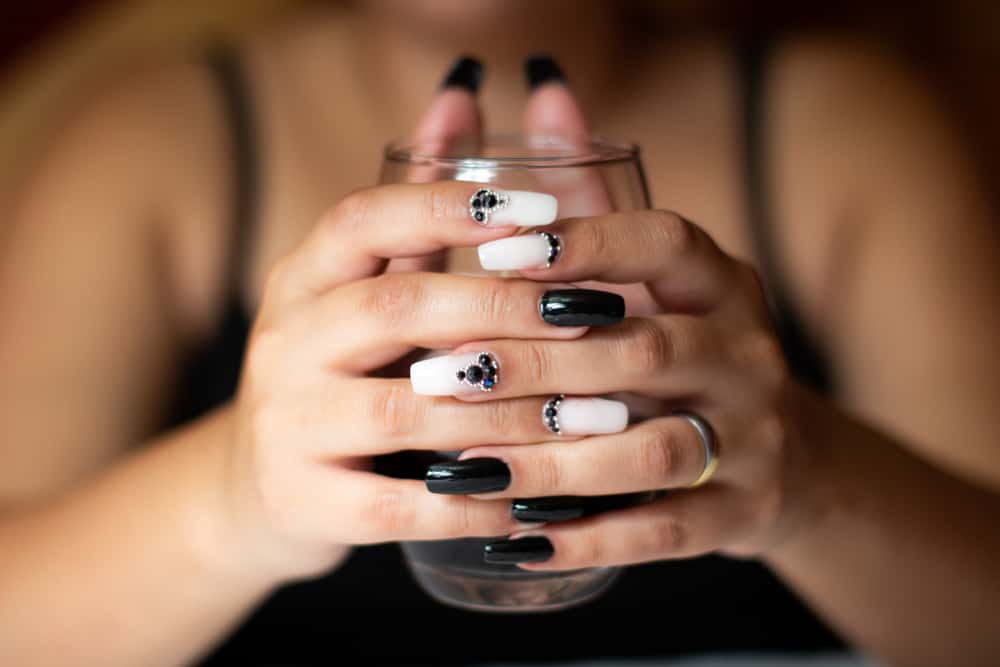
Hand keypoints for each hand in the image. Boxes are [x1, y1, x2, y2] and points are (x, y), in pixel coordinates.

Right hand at [216, 175, 634, 580]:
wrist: (254, 487)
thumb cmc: (337, 373)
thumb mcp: (359, 288)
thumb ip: (413, 208)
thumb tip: (461, 94)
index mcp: (301, 279)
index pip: (363, 219)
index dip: (450, 206)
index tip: (544, 212)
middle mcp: (284, 343)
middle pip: (394, 307)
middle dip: (505, 309)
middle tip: (595, 316)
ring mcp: (286, 426)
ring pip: (403, 412)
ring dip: (509, 413)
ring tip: (596, 415)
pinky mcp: (302, 502)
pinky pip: (397, 506)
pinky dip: (471, 502)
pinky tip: (534, 495)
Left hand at [423, 209, 820, 568]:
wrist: (780, 454)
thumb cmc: (683, 345)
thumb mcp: (655, 275)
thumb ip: (596, 198)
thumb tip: (545, 90)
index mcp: (724, 284)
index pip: (664, 244)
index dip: (583, 242)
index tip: (494, 253)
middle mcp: (748, 354)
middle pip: (645, 351)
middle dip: (537, 363)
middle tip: (442, 372)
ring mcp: (754, 437)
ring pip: (653, 450)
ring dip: (553, 459)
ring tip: (465, 465)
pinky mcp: (743, 511)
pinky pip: (665, 531)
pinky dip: (590, 536)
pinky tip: (518, 536)